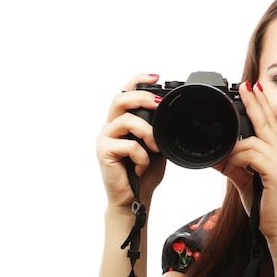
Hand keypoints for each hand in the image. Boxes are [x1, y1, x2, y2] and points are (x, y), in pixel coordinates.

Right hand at [96, 73, 166, 208]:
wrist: (134, 199)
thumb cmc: (143, 174)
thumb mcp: (157, 147)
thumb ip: (159, 131)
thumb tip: (172, 117)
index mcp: (123, 123)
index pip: (125, 93)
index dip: (138, 81)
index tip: (156, 76)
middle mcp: (111, 127)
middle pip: (120, 99)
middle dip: (142, 97)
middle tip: (160, 104)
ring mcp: (105, 139)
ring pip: (126, 120)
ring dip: (147, 133)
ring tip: (155, 148)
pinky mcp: (104, 152)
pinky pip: (128, 145)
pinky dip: (141, 156)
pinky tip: (141, 167)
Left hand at [215, 82, 276, 242]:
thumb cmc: (266, 209)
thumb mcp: (246, 183)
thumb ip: (234, 167)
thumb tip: (217, 156)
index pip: (269, 124)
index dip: (261, 106)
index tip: (251, 90)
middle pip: (267, 122)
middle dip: (255, 102)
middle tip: (245, 85)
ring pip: (252, 141)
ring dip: (233, 150)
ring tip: (225, 163)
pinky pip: (251, 155)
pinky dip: (237, 160)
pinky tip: (232, 169)